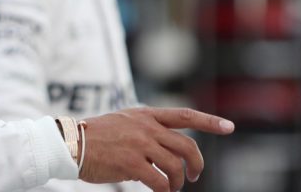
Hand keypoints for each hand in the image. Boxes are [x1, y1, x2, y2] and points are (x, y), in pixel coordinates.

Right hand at [78, 107, 233, 191]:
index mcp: (145, 115)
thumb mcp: (123, 122)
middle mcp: (146, 127)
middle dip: (197, 164)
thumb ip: (146, 129)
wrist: (70, 143)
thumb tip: (167, 147)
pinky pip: (159, 181)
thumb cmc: (95, 137)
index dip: (210, 122)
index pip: (185, 116)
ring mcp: (139, 144)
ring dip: (178, 182)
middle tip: (195, 176)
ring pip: (175, 166)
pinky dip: (164, 190)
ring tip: (172, 188)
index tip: (230, 127)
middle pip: (186, 146)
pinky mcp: (131, 163)